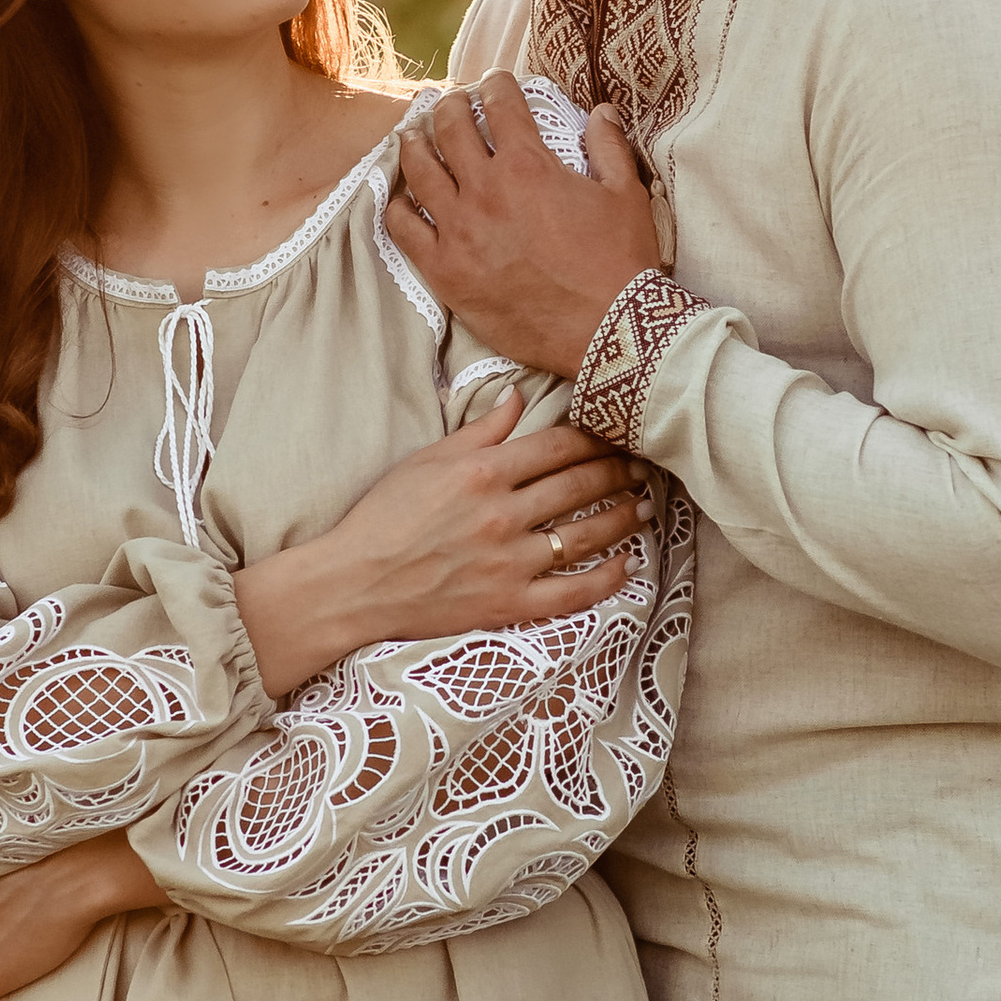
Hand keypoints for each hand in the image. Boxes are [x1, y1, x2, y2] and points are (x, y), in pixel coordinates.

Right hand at [231, 388, 652, 699]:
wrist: (355, 583)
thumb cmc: (384, 517)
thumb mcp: (427, 461)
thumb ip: (479, 430)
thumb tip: (518, 398)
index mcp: (482, 471)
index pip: (558, 446)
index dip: (595, 438)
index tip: (615, 434)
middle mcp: (502, 513)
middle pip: (580, 485)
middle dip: (618, 472)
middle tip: (643, 466)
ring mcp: (509, 561)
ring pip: (585, 534)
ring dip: (624, 518)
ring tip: (645, 507)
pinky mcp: (509, 602)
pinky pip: (572, 592)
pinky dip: (606, 578)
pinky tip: (627, 564)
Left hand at [388, 75, 661, 376]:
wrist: (607, 331)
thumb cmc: (620, 263)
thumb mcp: (626, 195)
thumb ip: (609, 147)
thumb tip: (601, 112)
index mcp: (528, 165)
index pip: (500, 106)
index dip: (495, 84)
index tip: (494, 81)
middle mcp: (485, 191)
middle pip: (450, 129)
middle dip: (448, 106)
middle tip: (449, 102)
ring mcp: (459, 231)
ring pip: (418, 171)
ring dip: (413, 144)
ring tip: (412, 135)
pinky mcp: (445, 271)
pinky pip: (403, 229)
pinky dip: (398, 205)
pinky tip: (400, 196)